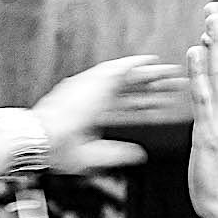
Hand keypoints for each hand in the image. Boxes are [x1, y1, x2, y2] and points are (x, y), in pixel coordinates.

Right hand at [32, 56, 181, 174]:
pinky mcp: (93, 80)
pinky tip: (152, 61)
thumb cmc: (58, 151)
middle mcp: (94, 97)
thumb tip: (140, 154)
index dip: (144, 105)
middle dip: (153, 88)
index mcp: (92, 114)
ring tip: (171, 72)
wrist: (43, 139)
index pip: (125, 107)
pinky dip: (136, 64)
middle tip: (174, 85)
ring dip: (149, 75)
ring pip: (128, 77)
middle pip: (130, 90)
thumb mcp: (95, 156)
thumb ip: (118, 153)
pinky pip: (119, 67)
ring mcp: (93, 87)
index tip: (163, 103)